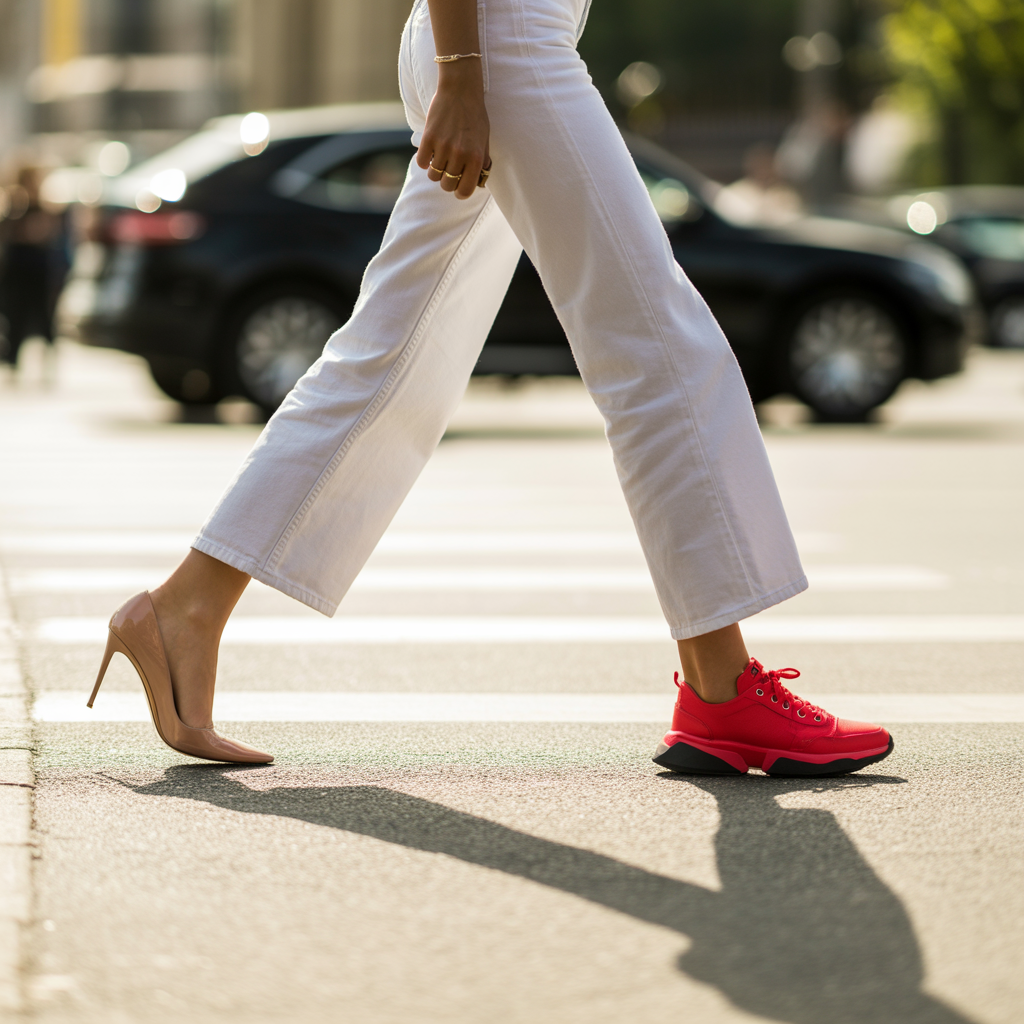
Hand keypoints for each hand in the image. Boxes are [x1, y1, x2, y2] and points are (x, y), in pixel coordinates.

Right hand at [416, 60, 489, 199]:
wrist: (460, 89)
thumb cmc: (474, 115)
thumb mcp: (484, 139)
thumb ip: (482, 162)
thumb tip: (478, 182)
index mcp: (475, 158)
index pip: (464, 191)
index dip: (460, 192)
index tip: (457, 186)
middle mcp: (459, 155)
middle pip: (446, 185)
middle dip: (447, 181)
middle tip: (448, 169)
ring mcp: (443, 146)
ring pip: (433, 175)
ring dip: (435, 169)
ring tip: (439, 157)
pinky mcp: (428, 138)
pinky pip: (421, 162)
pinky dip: (424, 160)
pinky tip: (430, 151)